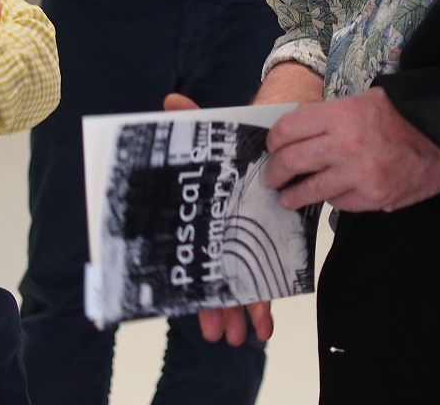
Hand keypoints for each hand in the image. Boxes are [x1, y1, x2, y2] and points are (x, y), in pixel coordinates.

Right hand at [162, 93, 275, 345]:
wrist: (267, 138)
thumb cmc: (231, 140)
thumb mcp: (212, 130)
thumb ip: (193, 118)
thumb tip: (172, 102)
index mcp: (201, 215)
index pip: (191, 256)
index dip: (192, 286)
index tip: (194, 313)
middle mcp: (216, 234)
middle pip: (212, 278)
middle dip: (217, 309)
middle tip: (222, 335)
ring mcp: (240, 243)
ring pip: (236, 285)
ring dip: (238, 313)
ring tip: (243, 338)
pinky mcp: (264, 244)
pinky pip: (261, 279)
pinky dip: (262, 303)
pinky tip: (265, 327)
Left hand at [263, 87, 439, 213]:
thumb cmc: (401, 114)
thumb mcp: (362, 100)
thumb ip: (329, 117)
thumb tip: (293, 134)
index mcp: (342, 115)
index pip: (287, 130)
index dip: (273, 141)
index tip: (272, 148)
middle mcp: (346, 145)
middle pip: (291, 162)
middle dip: (274, 173)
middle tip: (271, 178)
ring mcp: (359, 176)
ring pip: (311, 190)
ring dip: (294, 195)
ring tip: (289, 197)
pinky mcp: (373, 198)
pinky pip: (338, 203)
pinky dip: (332, 199)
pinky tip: (330, 194)